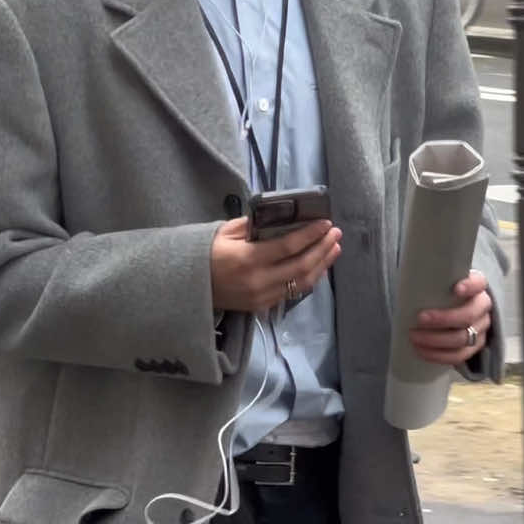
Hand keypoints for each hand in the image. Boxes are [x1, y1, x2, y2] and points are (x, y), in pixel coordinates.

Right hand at [211, 218, 341, 314]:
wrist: (188, 288)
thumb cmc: (205, 254)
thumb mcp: (225, 232)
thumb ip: (252, 225)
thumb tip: (279, 217)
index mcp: (248, 259)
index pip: (288, 246)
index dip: (310, 235)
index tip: (326, 224)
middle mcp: (259, 280)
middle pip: (301, 265)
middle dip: (322, 249)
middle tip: (336, 234)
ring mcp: (262, 296)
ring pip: (301, 282)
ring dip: (322, 265)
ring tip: (334, 249)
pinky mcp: (262, 306)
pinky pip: (292, 292)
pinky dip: (309, 278)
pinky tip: (318, 267)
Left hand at [409, 271, 491, 365]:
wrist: (450, 308)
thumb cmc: (440, 291)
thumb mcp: (438, 282)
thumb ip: (430, 281)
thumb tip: (405, 286)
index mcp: (476, 286)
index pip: (479, 283)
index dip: (470, 286)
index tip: (455, 289)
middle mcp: (482, 307)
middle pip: (468, 315)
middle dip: (443, 318)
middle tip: (420, 318)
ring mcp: (481, 328)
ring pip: (463, 338)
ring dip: (436, 340)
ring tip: (414, 337)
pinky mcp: (475, 346)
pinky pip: (460, 355)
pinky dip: (439, 355)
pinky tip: (422, 351)